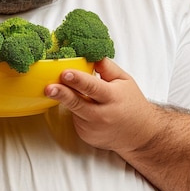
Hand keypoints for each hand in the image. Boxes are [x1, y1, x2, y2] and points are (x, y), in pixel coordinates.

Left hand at [45, 58, 160, 153]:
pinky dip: (76, 112)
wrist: (140, 135)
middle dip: (62, 94)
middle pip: (77, 102)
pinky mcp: (86, 135)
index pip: (93, 87)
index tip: (65, 73)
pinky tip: (85, 109)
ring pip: (73, 110)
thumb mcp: (125, 81)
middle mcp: (102, 114)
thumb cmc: (131, 104)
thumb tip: (92, 55)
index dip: (78, 80)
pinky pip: (75, 119)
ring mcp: (92, 127)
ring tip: (57, 90)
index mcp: (112, 97)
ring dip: (67, 99)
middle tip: (49, 87)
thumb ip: (108, 68)